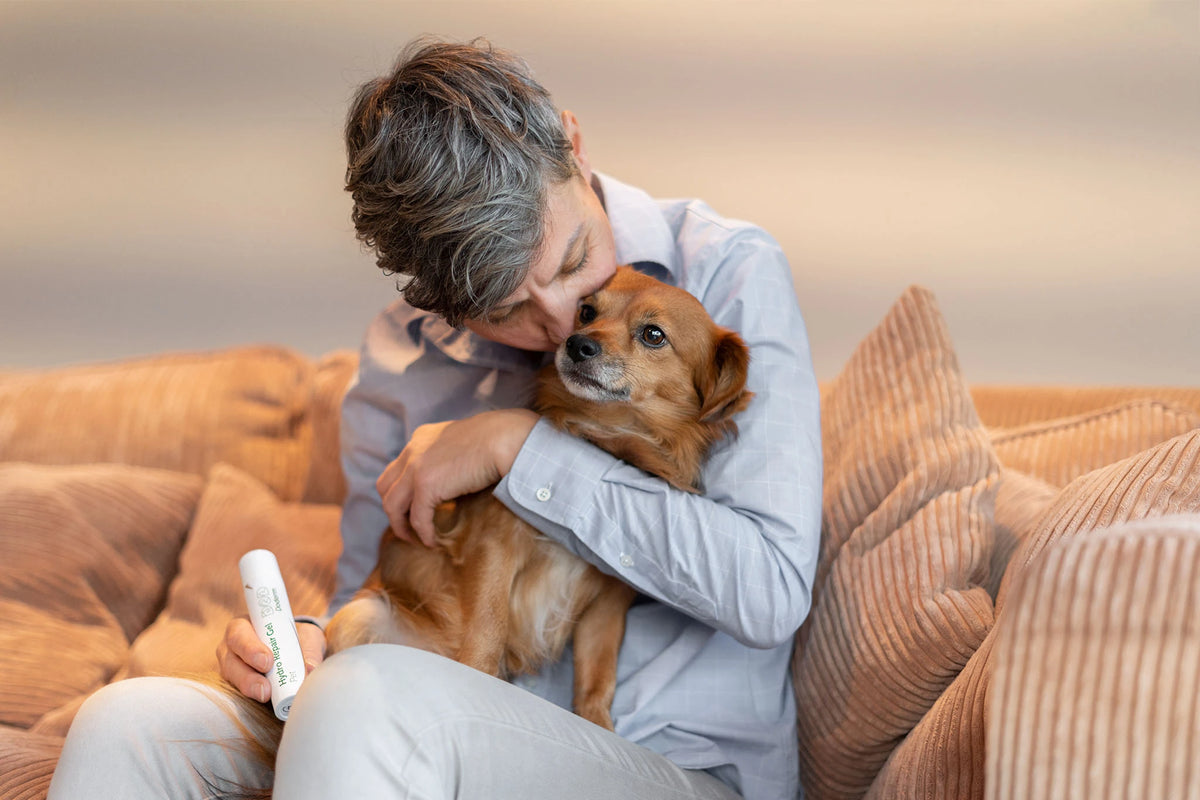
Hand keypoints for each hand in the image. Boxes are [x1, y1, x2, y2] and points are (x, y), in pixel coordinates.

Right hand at [216, 616, 325, 702]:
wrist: (293, 649)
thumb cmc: (294, 637)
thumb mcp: (305, 635)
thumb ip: (309, 648)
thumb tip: (310, 669)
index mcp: (244, 627)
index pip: (239, 634)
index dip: (250, 648)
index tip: (267, 662)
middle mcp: (232, 648)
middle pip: (231, 662)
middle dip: (247, 676)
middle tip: (265, 688)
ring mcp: (231, 668)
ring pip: (233, 680)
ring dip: (250, 689)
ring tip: (266, 696)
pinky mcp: (235, 686)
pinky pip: (238, 693)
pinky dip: (253, 697)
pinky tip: (266, 702)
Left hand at [377, 408, 538, 546]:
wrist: (504, 438)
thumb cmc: (496, 440)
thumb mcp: (462, 444)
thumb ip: (450, 458)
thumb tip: (454, 480)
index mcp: (421, 439)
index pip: (397, 468)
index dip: (401, 492)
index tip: (412, 509)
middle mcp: (412, 451)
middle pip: (385, 486)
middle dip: (394, 509)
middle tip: (407, 527)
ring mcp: (415, 467)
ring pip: (392, 505)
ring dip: (400, 526)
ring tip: (415, 540)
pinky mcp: (425, 485)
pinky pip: (417, 518)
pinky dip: (423, 533)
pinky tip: (432, 542)